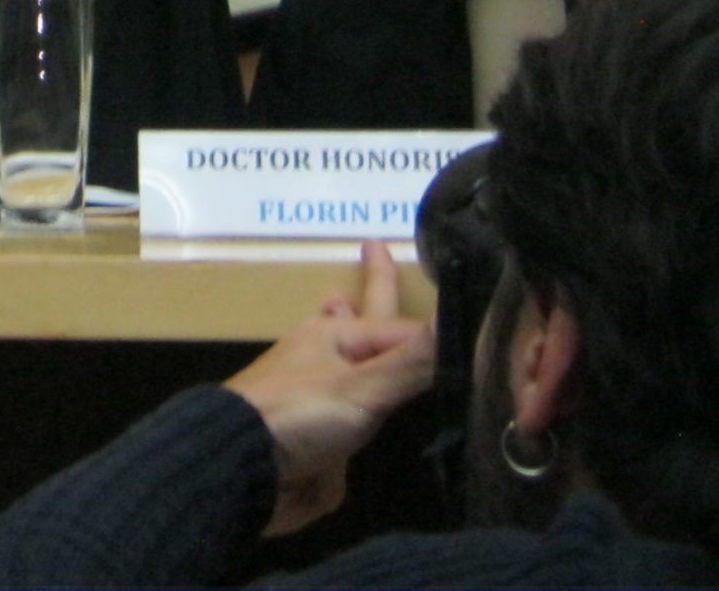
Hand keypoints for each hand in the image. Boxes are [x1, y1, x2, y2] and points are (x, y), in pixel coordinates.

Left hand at [223, 240, 435, 536]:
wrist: (245, 471)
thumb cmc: (296, 415)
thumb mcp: (360, 386)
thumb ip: (412, 361)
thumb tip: (456, 316)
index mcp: (333, 335)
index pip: (403, 327)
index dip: (437, 325)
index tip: (473, 306)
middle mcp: (328, 359)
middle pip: (368, 324)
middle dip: (375, 288)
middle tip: (374, 247)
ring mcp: (325, 398)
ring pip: (357, 364)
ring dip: (367, 343)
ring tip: (365, 307)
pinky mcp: (329, 439)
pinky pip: (357, 414)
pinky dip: (367, 401)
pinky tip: (375, 403)